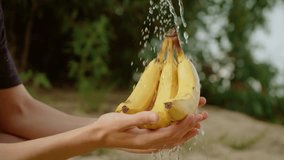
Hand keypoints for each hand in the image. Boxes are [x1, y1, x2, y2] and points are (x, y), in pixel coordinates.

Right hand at [91, 97, 207, 152]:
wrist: (99, 135)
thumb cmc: (109, 126)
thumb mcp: (122, 121)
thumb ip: (140, 118)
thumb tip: (157, 116)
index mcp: (145, 141)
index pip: (171, 133)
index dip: (184, 125)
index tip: (195, 115)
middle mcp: (150, 145)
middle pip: (175, 137)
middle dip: (190, 126)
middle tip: (203, 116)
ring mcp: (149, 145)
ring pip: (173, 140)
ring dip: (186, 131)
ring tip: (198, 124)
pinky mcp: (147, 142)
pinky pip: (167, 140)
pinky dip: (177, 135)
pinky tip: (181, 131)